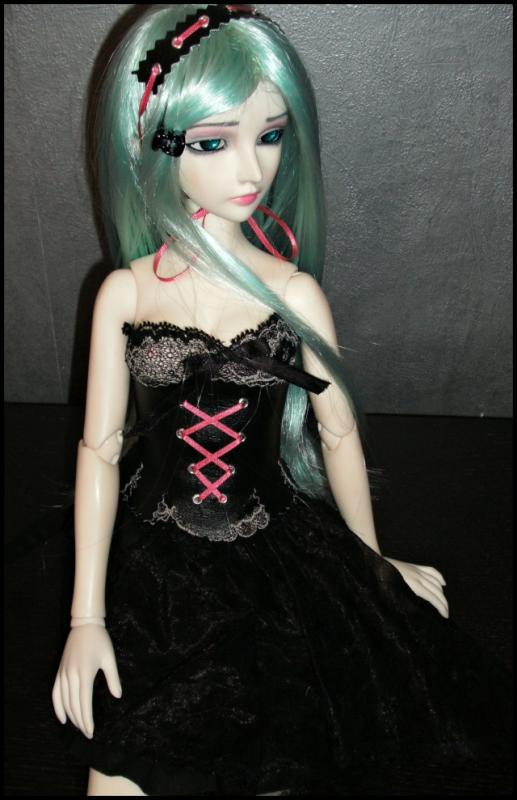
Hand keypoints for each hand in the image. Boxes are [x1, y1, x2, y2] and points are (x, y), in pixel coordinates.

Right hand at [52, 624, 121, 738]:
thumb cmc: (100, 640)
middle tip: (87, 734)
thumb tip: (117, 696)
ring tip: (79, 727)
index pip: (84, 703)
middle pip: (74, 705)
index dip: (87, 720)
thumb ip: (113, 678)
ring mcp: (63, 674)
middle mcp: (71, 676)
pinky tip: (62, 718)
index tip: (91, 732)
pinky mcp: (59, 672)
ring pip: (64, 702)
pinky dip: (57, 707)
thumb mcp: (109, 658)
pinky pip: (55, 693)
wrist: (84, 625)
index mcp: (85, 674)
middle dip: (80, 722)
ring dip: (71, 717)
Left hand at [383, 557, 448, 618]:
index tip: (445, 616)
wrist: (375, 564)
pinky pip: (431, 570)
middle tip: (447, 613)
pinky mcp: (414, 566)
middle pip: (437, 591)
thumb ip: (403, 602)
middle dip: (444, 603)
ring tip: (444, 603)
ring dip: (442, 593)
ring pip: (436, 581)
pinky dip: (439, 577)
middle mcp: (418, 577)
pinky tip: (443, 583)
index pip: (432, 598)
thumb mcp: (391, 594)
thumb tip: (414, 612)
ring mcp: (417, 570)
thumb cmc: (381, 581)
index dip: (440, 607)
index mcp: (413, 585)